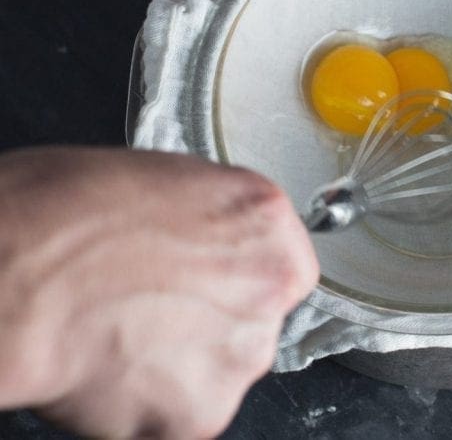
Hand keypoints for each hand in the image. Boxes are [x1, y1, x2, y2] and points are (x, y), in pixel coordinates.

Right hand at [0, 147, 318, 437]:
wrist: (18, 277)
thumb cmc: (65, 214)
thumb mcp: (165, 181)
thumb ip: (211, 222)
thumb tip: (208, 240)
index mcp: (266, 220)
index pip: (280, 264)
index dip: (234, 275)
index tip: (203, 279)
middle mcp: (269, 288)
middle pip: (253, 318)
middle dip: (208, 320)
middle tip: (150, 305)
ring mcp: (240, 354)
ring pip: (219, 367)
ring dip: (180, 362)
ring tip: (120, 333)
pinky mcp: (201, 412)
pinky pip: (181, 414)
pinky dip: (147, 404)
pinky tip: (110, 367)